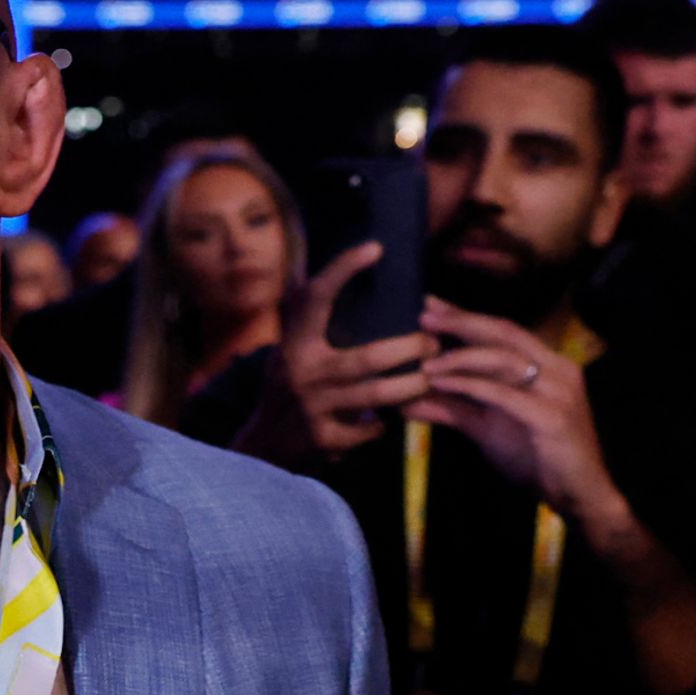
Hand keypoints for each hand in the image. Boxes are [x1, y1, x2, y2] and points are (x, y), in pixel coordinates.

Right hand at [231, 242, 436, 467]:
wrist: (262, 446)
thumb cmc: (286, 386)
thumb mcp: (287, 350)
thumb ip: (302, 318)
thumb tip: (311, 268)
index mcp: (294, 342)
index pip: (317, 297)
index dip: (343, 269)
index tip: (375, 248)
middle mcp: (301, 371)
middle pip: (368, 356)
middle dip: (410, 348)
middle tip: (433, 342)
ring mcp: (312, 406)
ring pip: (377, 394)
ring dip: (410, 386)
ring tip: (430, 377)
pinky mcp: (322, 438)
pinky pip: (368, 429)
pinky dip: (382, 424)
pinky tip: (387, 419)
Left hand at [405, 297, 619, 525]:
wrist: (579, 497)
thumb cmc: (537, 459)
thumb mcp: (487, 428)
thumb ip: (451, 409)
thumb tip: (407, 401)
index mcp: (549, 365)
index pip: (505, 331)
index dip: (467, 316)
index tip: (431, 306)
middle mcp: (558, 370)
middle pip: (505, 333)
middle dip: (462, 322)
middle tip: (425, 316)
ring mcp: (558, 392)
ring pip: (504, 360)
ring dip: (460, 358)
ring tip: (426, 363)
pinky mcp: (552, 417)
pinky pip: (504, 394)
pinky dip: (469, 386)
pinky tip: (441, 384)